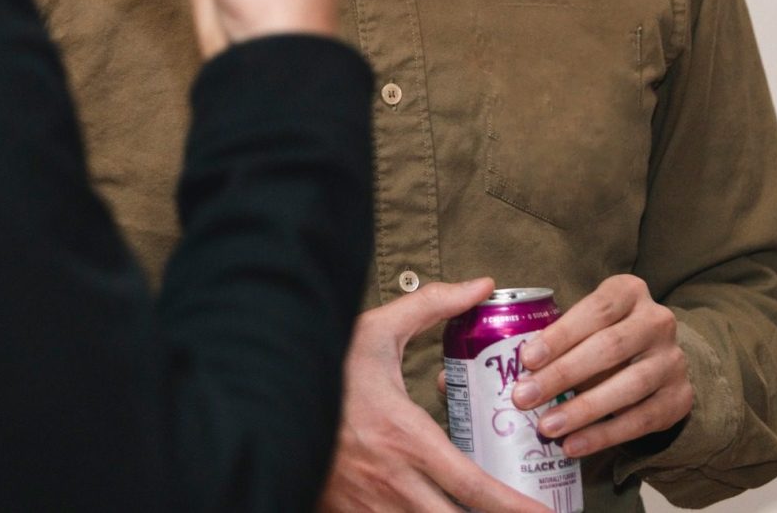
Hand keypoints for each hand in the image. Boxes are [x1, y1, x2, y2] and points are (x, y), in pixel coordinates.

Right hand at [317, 280, 548, 512]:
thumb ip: (432, 306)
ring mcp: (367, 508)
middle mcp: (392, 484)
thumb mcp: (377, 330)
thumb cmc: (327, 363)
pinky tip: (431, 508)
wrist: (262, 392)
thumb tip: (481, 285)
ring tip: (481, 511)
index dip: (515, 508)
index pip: (473, 487)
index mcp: (405, 438)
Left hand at [512, 274, 692, 457]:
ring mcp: (672, 361)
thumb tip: (523, 367)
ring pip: (627, 387)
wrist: (657, 358)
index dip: (560, 335)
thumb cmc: (606, 333)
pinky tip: (574, 444)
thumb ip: (563, 335)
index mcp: (630, 291)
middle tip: (525, 397)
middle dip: (562, 374)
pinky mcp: (680, 398)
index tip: (526, 359)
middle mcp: (657, 321)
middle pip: (609, 348)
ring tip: (547, 426)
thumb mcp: (589, 321)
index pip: (595, 310)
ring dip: (582, 410)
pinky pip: (640, 421)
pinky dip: (603, 435)